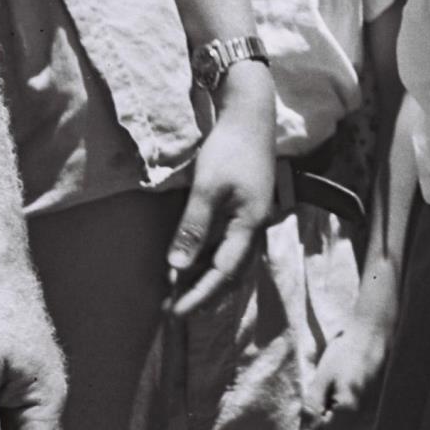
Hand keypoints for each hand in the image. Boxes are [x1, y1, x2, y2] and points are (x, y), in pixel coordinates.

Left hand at [168, 65, 275, 315]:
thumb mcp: (207, 188)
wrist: (251, 116)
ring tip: (180, 291)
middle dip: (204, 293)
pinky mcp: (247, 207)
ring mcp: (253, 217)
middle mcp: (255, 226)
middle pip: (232, 272)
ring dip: (207, 278)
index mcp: (249, 225)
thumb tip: (177, 269)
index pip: (223, 272)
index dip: (199, 295)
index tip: (174, 313)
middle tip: (175, 310)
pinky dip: (211, 259)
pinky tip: (195, 260)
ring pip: (232, 260)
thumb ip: (193, 229)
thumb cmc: (229, 150)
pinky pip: (230, 244)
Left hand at [304, 313, 389, 429]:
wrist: (373, 334)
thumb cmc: (345, 353)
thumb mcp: (322, 378)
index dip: (317, 417)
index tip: (320, 396)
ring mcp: (373, 408)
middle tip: (330, 388)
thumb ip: (313, 407)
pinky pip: (358, 414)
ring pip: (348, 422)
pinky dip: (351, 404)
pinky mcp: (376, 401)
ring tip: (340, 385)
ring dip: (340, 409)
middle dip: (329, 414)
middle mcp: (365, 414)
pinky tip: (350, 384)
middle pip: (338, 429)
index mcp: (350, 410)